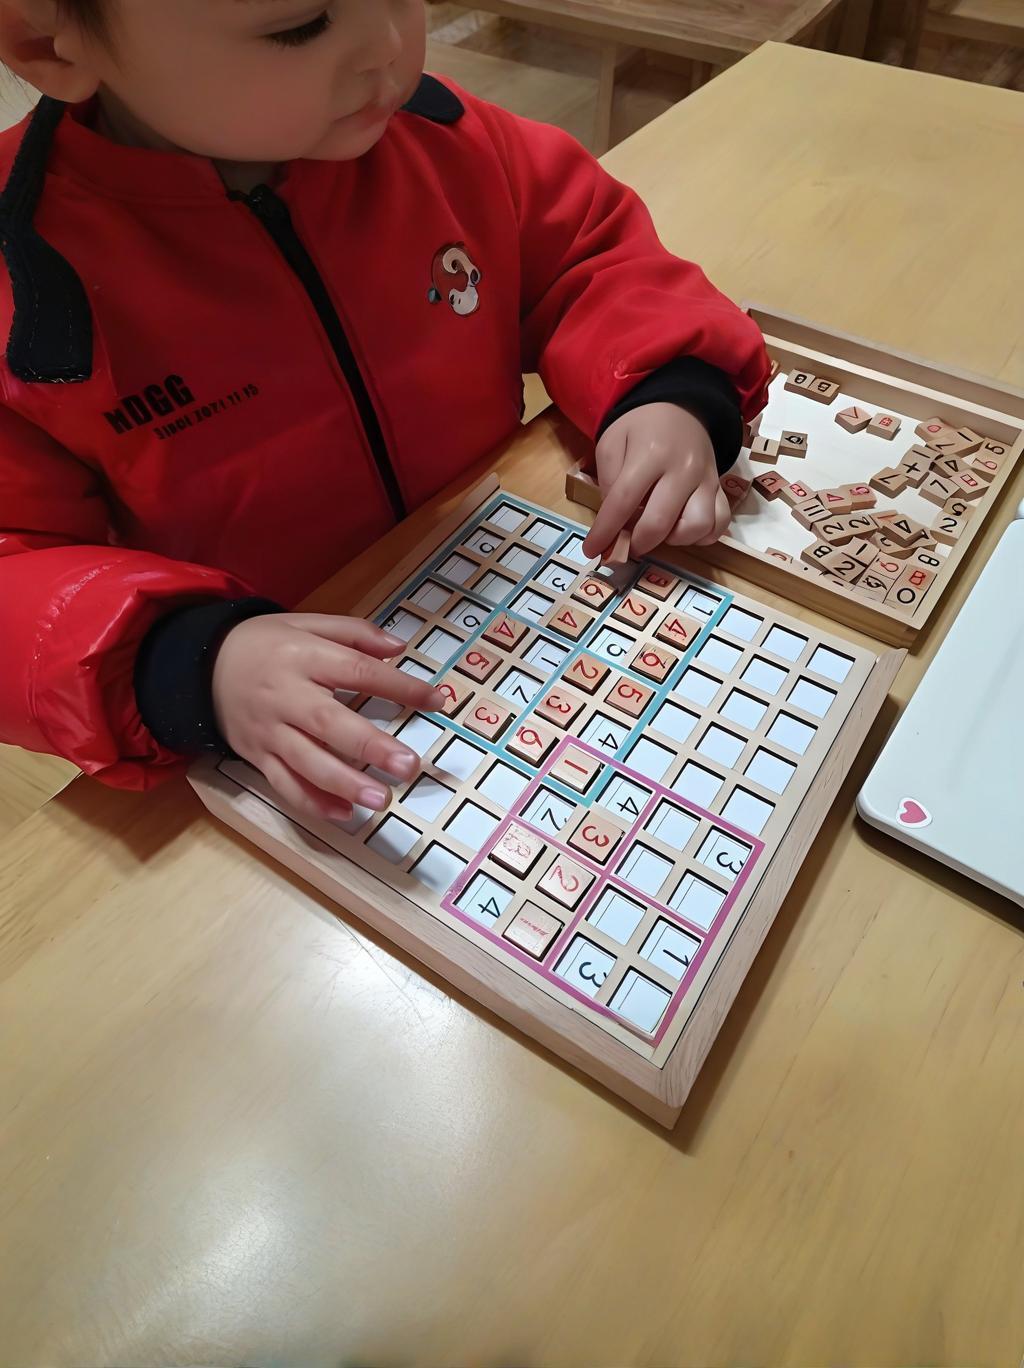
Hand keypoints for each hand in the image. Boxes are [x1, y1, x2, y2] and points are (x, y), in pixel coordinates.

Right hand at [212, 613, 444, 824]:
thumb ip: (354, 633)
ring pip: (306, 762)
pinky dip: (312, 803)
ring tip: (381, 800)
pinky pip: (284, 784)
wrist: (200, 664)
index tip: (438, 700)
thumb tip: (400, 648)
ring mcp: (269, 731)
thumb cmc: (264, 644)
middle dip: (370, 747)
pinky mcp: (257, 756)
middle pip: (329, 723)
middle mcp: (285, 696)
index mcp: (303, 656)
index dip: (399, 687)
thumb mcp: (305, 623)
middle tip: (408, 765)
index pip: (357, 670)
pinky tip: (344, 813)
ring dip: (344, 784)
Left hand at [582, 403, 730, 559]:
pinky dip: (702, 536)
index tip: (593, 550)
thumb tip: (616, 520)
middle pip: (660, 522)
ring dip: (673, 540)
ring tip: (659, 531)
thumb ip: (609, 479)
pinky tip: (683, 529)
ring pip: (697, 527)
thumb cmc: (641, 427)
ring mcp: (707, 479)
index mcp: (650, 453)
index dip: (606, 532)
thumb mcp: (611, 441)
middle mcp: (683, 468)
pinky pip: (719, 524)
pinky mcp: (721, 488)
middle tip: (627, 544)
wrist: (681, 406)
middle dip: (638, 543)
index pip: (624, 501)